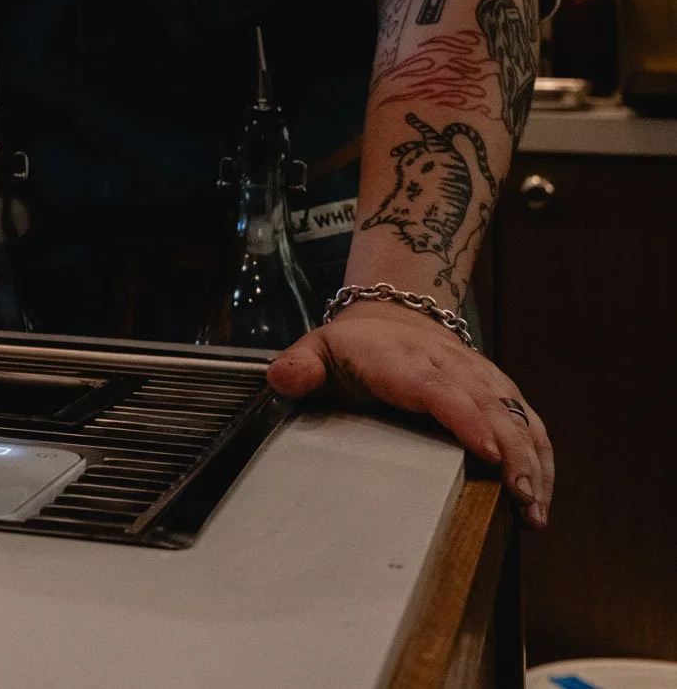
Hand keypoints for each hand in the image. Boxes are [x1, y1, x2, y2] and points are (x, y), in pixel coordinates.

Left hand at [268, 301, 552, 527]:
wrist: (393, 314)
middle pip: (490, 409)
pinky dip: (540, 457)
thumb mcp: (317, 350)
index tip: (489, 454)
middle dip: (512, 453)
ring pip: (518, 417)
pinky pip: (530, 422)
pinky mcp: (500, 393)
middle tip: (521, 499)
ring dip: (532, 461)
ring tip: (535, 510)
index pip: (441, 390)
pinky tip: (540, 494)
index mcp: (406, 362)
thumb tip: (283, 378)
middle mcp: (453, 369)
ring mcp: (482, 380)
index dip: (467, 420)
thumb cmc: (354, 346)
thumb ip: (299, 366)